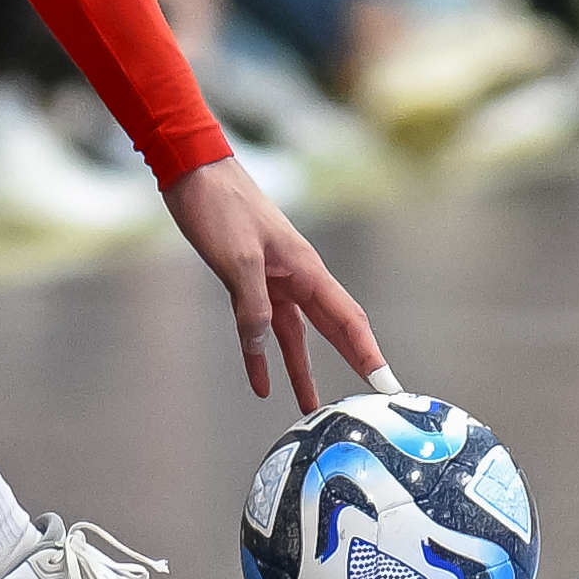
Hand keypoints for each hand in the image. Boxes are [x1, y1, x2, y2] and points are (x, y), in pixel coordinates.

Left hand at [164, 154, 378, 410]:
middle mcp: (296, 276)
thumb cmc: (220, 205)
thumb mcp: (237, 258)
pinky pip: (261, 325)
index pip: (347, 319)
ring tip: (310, 406)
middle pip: (331, 328)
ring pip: (296, 333)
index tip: (386, 384)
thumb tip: (262, 345)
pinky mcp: (249, 279)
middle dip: (351, 362)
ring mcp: (274, 278)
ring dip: (301, 368)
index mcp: (305, 269)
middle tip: (370, 400)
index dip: (367, 353)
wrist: (193, 172)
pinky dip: (260, 354)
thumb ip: (252, 304)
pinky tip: (260, 381)